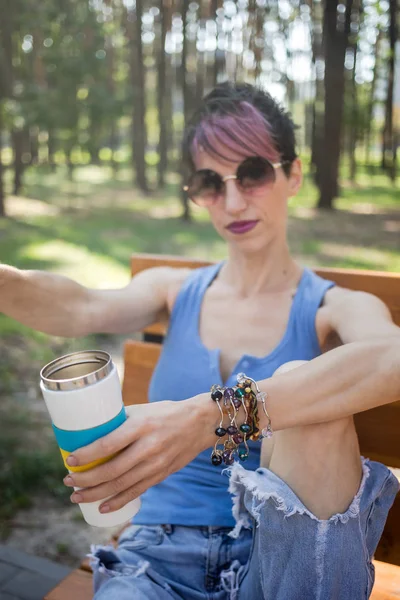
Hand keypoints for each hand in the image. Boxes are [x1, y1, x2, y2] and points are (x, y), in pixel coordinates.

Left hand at [63, 395, 214, 513]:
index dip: (87, 455)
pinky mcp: (162, 475)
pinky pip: (136, 492)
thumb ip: (120, 421)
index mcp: (141, 426)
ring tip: (77, 496)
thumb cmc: (166, 412)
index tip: (70, 460)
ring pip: (121, 485)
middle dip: (86, 479)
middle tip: (68, 480)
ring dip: (96, 494)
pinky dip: (118, 502)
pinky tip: (102, 508)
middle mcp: (149, 447)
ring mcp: (156, 464)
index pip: (109, 444)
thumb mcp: (142, 410)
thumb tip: (91, 432)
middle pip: (112, 469)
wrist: (201, 423)